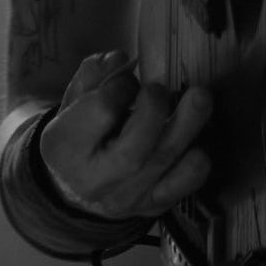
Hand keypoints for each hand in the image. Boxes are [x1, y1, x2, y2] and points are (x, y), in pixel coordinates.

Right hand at [39, 51, 211, 220]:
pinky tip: (197, 142)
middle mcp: (95, 180)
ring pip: (163, 165)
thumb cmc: (78, 135)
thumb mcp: (73, 102)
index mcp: (65, 147)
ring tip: (200, 98)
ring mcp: (126, 198)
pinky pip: (181, 187)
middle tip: (160, 89)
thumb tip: (120, 59)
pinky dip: (195, 164)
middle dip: (155, 112)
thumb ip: (93, 76)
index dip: (121, 87)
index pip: (100, 113)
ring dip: (187, 127)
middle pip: (134, 150)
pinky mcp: (151, 206)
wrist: (74, 188)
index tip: (128, 80)